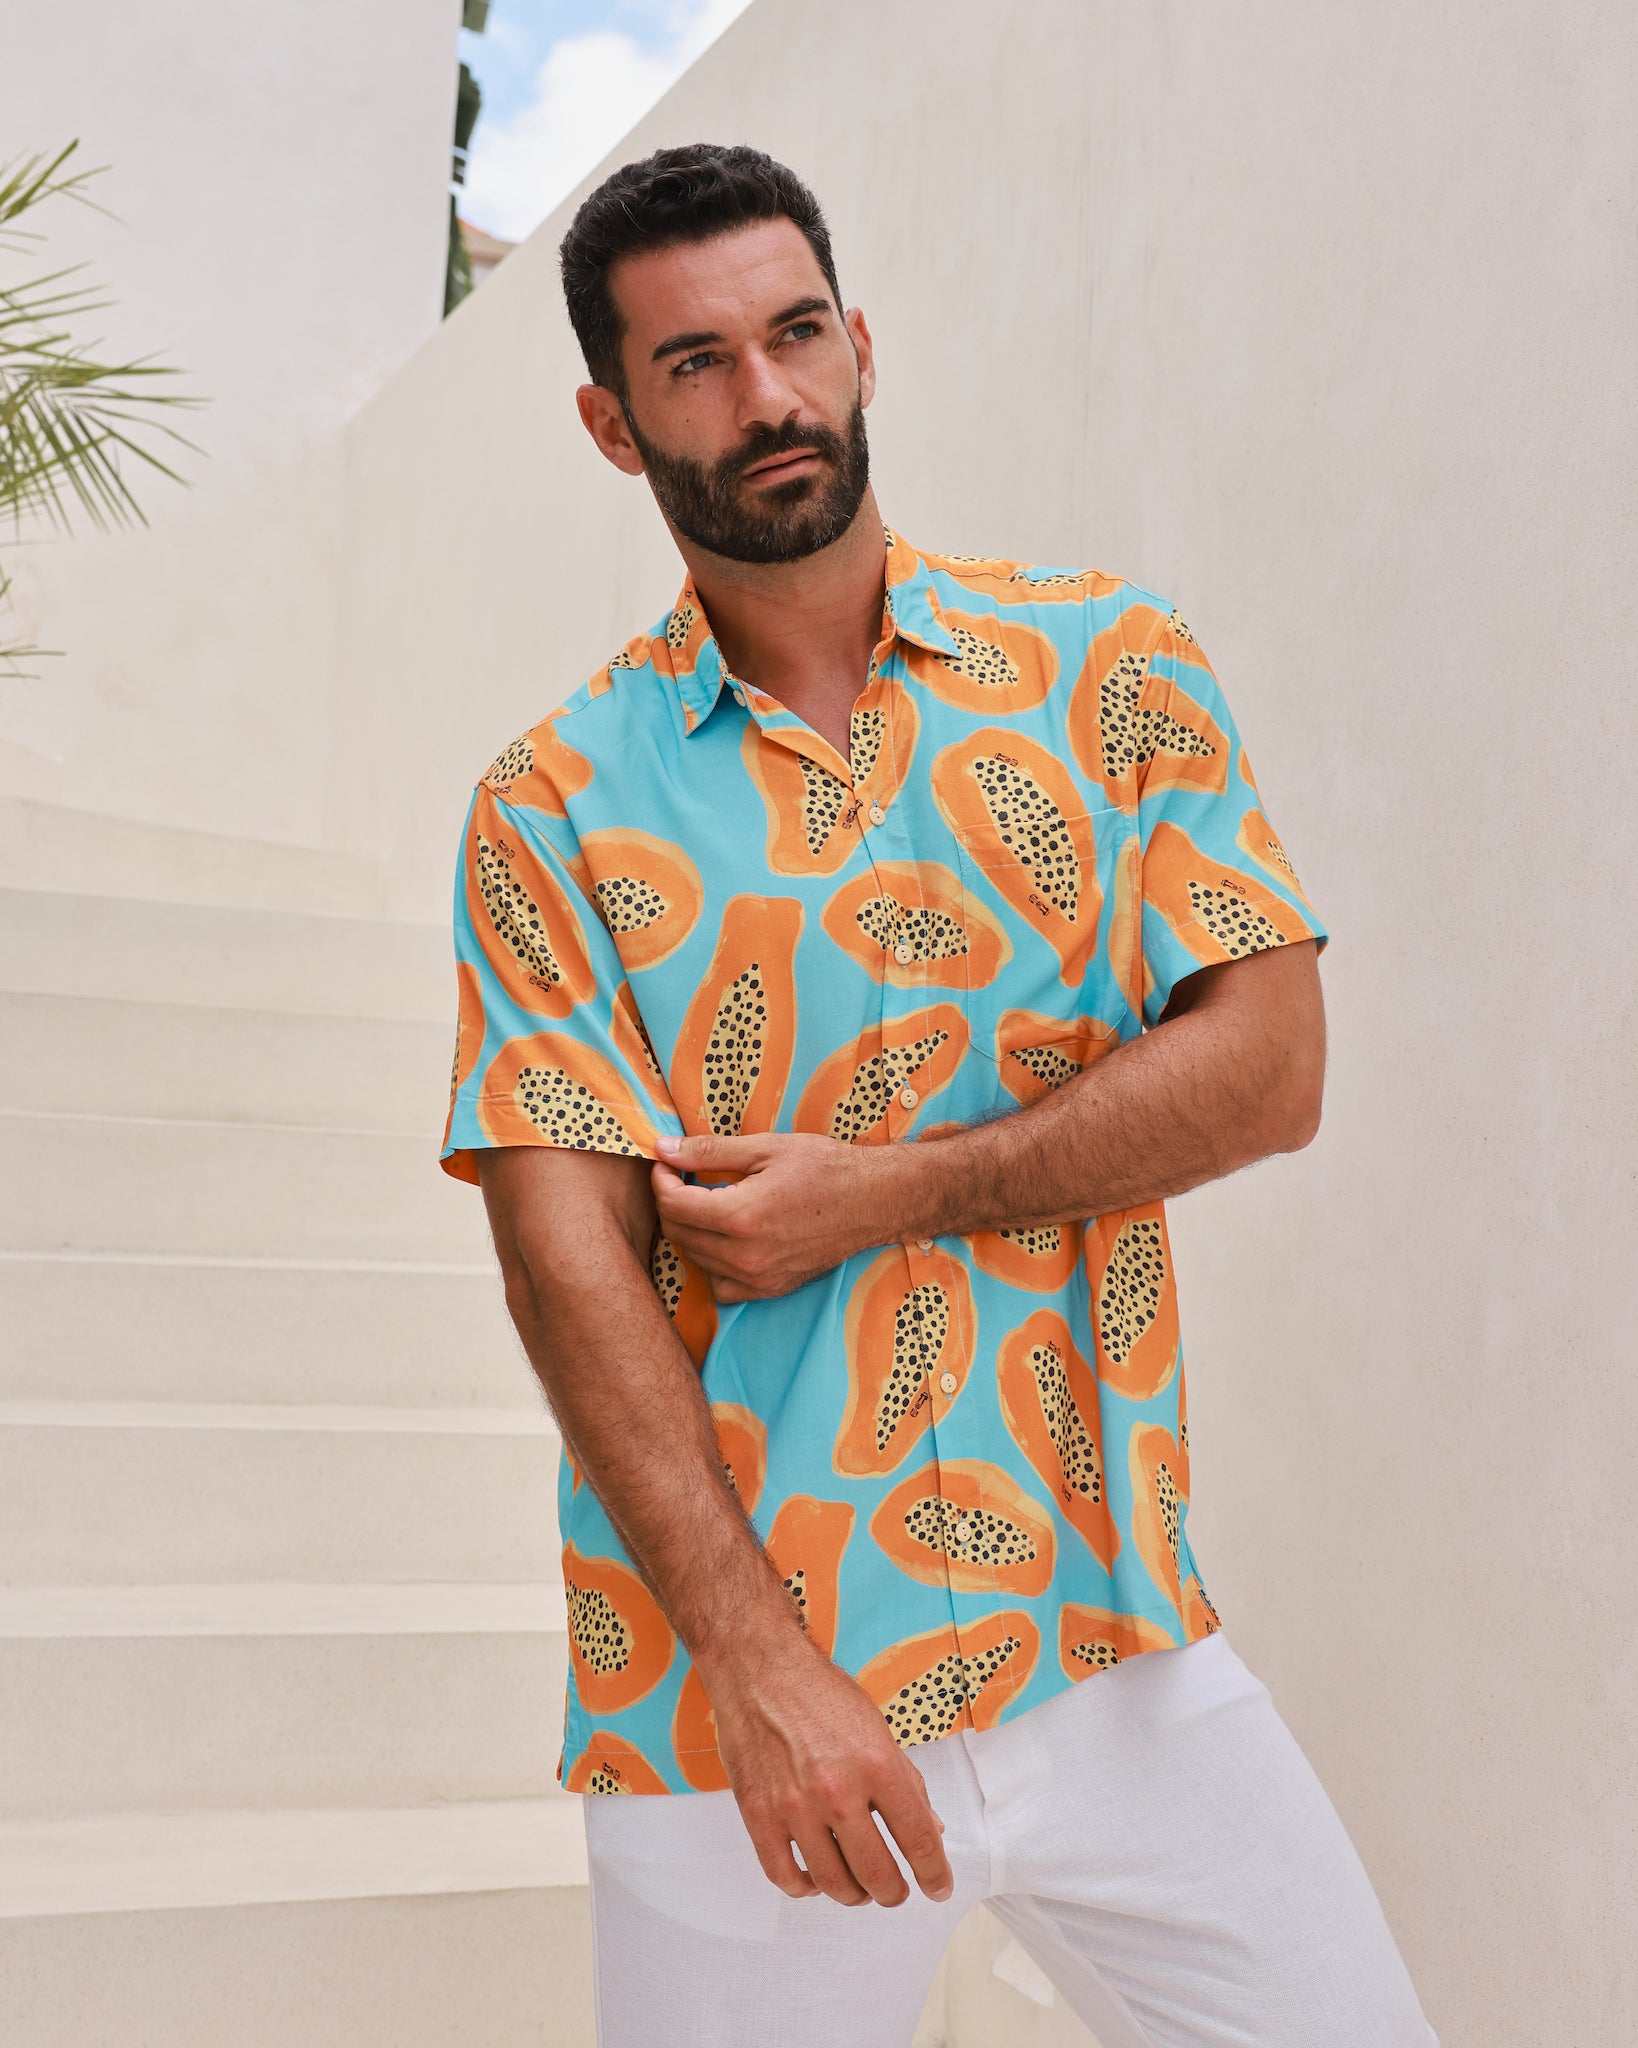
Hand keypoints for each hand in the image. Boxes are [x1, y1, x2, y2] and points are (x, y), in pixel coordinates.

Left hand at [652, 1131, 903, 1299]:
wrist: (873, 1201)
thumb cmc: (825, 1168)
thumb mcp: (765, 1148)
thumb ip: (709, 1151)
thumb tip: (663, 1148)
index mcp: (740, 1215)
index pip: (672, 1205)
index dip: (661, 1179)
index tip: (667, 1163)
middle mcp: (745, 1255)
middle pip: (678, 1233)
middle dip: (671, 1202)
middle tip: (683, 1177)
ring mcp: (758, 1277)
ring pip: (696, 1259)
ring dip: (692, 1230)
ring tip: (708, 1203)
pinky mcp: (771, 1289)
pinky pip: (721, 1286)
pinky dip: (714, 1264)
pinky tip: (728, 1239)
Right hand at [705, 1634, 953, 1907]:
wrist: (759, 1668)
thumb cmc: (819, 1693)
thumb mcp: (876, 1728)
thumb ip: (905, 1781)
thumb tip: (930, 1829)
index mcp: (877, 1763)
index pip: (918, 1839)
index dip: (934, 1874)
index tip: (938, 1888)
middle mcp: (838, 1790)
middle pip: (878, 1874)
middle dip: (894, 1893)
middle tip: (896, 1892)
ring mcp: (795, 1806)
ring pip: (834, 1883)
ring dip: (854, 1895)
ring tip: (859, 1888)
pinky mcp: (759, 1814)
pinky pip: (785, 1876)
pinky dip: (805, 1888)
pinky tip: (815, 1878)